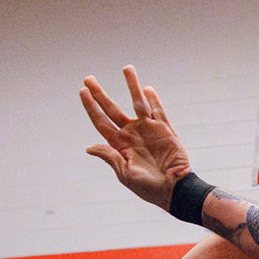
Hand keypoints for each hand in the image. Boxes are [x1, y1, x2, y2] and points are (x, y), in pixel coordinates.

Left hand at [81, 66, 192, 210]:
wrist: (175, 190)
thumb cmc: (149, 187)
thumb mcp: (125, 174)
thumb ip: (110, 157)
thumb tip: (89, 147)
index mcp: (120, 145)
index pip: (101, 121)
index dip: (91, 107)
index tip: (82, 91)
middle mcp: (132, 134)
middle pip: (112, 109)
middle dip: (100, 93)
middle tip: (89, 78)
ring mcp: (149, 130)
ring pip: (138, 103)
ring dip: (132, 86)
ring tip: (127, 68)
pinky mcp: (165, 131)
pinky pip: (158, 111)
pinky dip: (153, 100)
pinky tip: (147, 88)